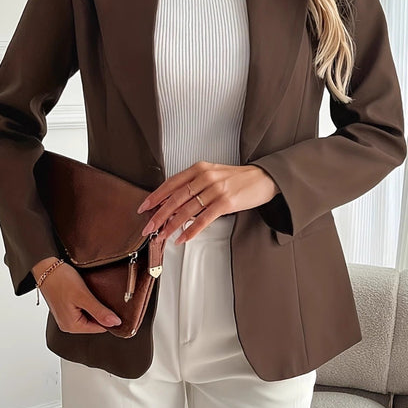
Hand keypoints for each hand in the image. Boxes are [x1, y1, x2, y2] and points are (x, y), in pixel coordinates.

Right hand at [32, 257, 121, 333]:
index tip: (112, 305)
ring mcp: (66, 317)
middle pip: (94, 323)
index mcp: (72, 326)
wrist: (45, 268)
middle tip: (98, 296)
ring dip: (93, 306)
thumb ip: (99, 312)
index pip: (100, 328)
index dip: (109, 317)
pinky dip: (87, 302)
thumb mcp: (83, 296)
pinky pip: (82, 310)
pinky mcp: (66, 309)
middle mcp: (67, 325)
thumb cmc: (60, 279)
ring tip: (90, 294)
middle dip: (100, 311)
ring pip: (89, 315)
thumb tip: (115, 323)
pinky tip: (85, 293)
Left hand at [136, 161, 279, 243]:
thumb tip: (174, 204)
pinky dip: (191, 230)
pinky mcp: (225, 202)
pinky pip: (203, 219)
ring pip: (187, 210)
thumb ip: (194, 186)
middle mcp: (205, 177)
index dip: (155, 196)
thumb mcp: (213, 175)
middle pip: (175, 198)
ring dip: (172, 225)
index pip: (171, 183)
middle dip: (158, 214)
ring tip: (162, 235)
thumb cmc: (237, 179)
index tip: (144, 207)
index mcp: (199, 169)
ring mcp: (215, 189)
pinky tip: (183, 238)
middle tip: (148, 227)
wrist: (263, 178)